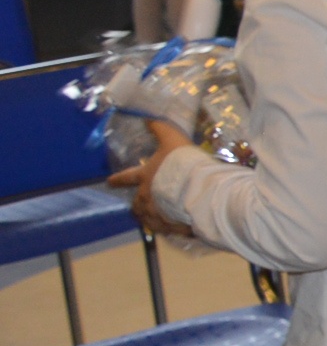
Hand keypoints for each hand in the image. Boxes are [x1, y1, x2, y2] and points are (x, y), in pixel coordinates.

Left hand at [109, 121, 195, 237]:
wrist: (199, 188)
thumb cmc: (183, 163)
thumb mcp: (172, 139)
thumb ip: (160, 128)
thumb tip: (147, 116)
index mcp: (145, 177)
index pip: (127, 177)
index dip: (118, 179)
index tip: (109, 182)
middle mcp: (147, 197)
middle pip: (136, 202)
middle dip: (136, 203)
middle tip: (135, 206)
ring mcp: (158, 214)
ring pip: (147, 218)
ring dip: (148, 217)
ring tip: (152, 219)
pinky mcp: (172, 226)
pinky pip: (165, 229)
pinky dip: (166, 227)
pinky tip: (172, 227)